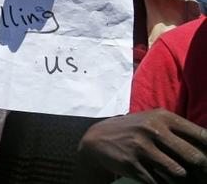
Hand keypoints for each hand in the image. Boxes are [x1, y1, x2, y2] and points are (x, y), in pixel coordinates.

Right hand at [78, 109, 206, 183]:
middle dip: (202, 170)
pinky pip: (158, 181)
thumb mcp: (153, 122)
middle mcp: (153, 130)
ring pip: (178, 173)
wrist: (98, 139)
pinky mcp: (132, 164)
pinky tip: (164, 181)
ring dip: (183, 180)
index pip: (200, 135)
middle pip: (194, 157)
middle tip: (202, 174)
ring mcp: (141, 147)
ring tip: (182, 178)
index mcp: (163, 117)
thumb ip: (178, 131)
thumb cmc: (134, 131)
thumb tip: (206, 150)